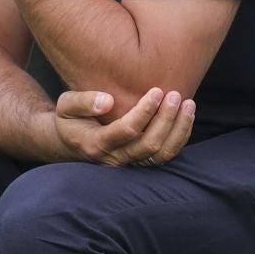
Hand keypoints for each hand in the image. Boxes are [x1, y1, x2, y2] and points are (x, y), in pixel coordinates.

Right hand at [51, 87, 195, 167]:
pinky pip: (166, 156)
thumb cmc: (70, 119)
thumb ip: (82, 102)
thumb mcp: (66, 106)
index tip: (156, 91)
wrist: (71, 142)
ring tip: (188, 104)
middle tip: (175, 95)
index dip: (145, 111)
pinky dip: (180, 138)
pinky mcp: (140, 162)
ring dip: (178, 130)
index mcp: (96, 144)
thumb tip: (107, 101)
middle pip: (149, 144)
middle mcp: (115, 158)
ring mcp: (129, 163)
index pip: (127, 130)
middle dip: (166, 119)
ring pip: (161, 154)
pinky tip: (186, 117)